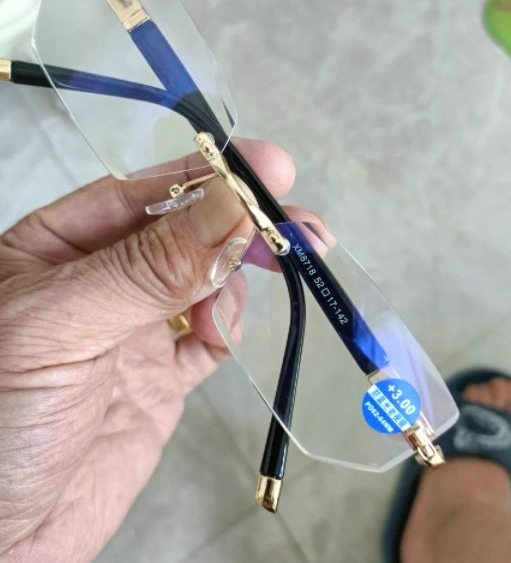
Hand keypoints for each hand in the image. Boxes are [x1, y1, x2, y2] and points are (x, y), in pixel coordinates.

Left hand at [0, 139, 294, 561]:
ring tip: (261, 280)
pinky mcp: (158, 380)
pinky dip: (225, 325)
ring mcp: (131, 330)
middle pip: (183, 234)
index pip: (140, 195)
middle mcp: (98, 282)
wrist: (2, 541)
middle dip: (238, 224)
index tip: (265, 167)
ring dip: (237, 273)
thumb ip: (150, 267)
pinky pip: (207, 339)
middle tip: (298, 227)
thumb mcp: (65, 326)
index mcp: (56, 248)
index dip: (203, 176)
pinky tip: (220, 329)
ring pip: (202, 280)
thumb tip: (232, 206)